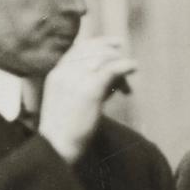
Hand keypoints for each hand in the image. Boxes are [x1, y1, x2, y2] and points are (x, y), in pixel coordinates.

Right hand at [38, 36, 136, 162]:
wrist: (56, 146)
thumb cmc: (66, 130)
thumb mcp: (70, 101)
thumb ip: (85, 85)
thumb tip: (113, 79)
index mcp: (56, 74)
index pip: (78, 48)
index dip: (99, 43)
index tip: (115, 45)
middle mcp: (64, 72)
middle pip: (93, 50)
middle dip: (112, 54)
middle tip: (127, 64)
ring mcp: (75, 79)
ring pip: (103, 58)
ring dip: (120, 63)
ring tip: (130, 74)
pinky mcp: (89, 90)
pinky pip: (112, 69)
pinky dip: (125, 66)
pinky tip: (134, 68)